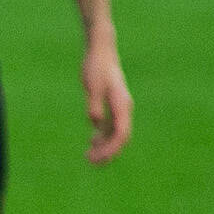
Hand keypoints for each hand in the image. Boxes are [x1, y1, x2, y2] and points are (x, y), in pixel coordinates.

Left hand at [82, 38, 131, 163]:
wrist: (101, 51)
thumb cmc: (96, 67)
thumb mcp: (92, 86)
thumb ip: (94, 105)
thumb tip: (95, 123)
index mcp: (122, 105)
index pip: (121, 134)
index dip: (111, 149)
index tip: (98, 158)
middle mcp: (123, 109)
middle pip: (120, 137)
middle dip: (108, 152)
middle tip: (91, 162)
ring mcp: (119, 108)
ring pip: (115, 134)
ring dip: (104, 147)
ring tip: (89, 157)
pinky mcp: (112, 105)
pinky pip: (110, 127)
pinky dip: (103, 136)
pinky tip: (92, 142)